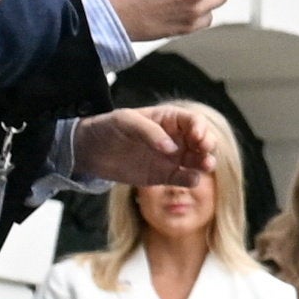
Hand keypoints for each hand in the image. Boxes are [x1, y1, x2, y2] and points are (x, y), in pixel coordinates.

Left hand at [70, 104, 219, 192]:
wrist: (91, 150)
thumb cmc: (108, 128)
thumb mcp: (126, 122)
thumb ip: (150, 132)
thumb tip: (171, 148)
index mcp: (169, 119)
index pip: (192, 121)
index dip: (200, 127)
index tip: (198, 137)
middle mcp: (175, 137)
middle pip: (201, 140)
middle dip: (207, 144)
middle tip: (205, 152)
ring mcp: (171, 157)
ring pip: (196, 159)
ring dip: (205, 162)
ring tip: (206, 166)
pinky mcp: (163, 176)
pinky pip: (183, 177)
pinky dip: (191, 179)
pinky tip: (193, 180)